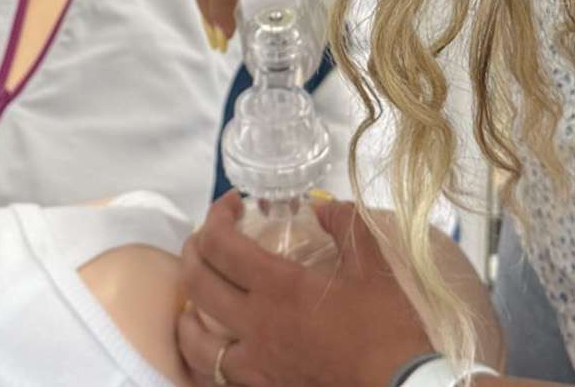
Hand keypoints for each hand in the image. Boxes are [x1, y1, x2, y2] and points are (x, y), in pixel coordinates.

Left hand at [177, 193, 431, 386]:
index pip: (221, 244)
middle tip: (206, 238)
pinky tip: (216, 349)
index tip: (232, 204)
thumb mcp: (374, 266)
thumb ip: (346, 225)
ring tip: (192, 301)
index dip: (216, 215)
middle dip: (192, 251)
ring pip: (195, 339)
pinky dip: (208, 357)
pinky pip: (218, 374)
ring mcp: (255, 362)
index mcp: (279, 287)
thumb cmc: (388, 328)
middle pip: (197, 282)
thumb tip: (321, 205)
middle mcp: (256, 324)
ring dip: (187, 313)